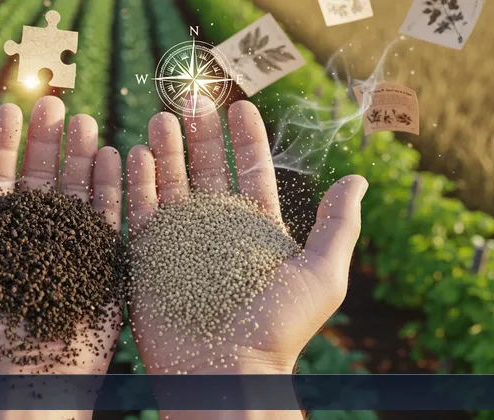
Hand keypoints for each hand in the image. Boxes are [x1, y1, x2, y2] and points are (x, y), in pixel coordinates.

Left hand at [0, 96, 122, 418]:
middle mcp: (36, 236)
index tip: (12, 107)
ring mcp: (71, 249)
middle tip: (55, 103)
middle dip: (50, 139)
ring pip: (79, 192)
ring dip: (83, 156)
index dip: (6, 142)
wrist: (22, 383)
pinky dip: (114, 188)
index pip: (3, 177)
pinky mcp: (103, 265)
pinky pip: (110, 220)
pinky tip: (116, 157)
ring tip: (87, 122)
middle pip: (45, 177)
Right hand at [126, 99, 367, 376]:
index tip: (241, 107)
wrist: (227, 372)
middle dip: (200, 134)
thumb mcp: (322, 273)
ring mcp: (179, 242)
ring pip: (170, 184)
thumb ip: (337, 224)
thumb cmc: (278, 329)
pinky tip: (135, 154)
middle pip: (206, 170)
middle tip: (192, 100)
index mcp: (254, 229)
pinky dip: (137, 182)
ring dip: (166, 149)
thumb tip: (358, 178)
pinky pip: (140, 211)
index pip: (250, 172)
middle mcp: (215, 229)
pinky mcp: (148, 257)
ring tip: (161, 118)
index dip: (246, 140)